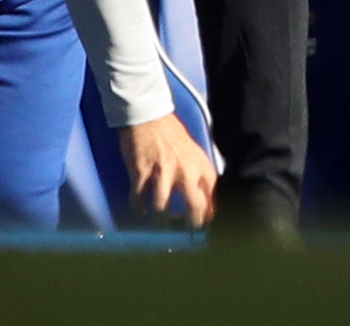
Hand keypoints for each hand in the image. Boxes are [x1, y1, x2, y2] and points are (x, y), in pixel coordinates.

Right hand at [119, 112, 216, 227]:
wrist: (149, 116)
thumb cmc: (172, 134)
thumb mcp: (193, 151)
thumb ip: (198, 172)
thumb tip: (204, 196)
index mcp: (200, 164)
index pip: (212, 194)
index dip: (210, 212)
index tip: (206, 224)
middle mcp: (185, 170)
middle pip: (194, 206)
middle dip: (191, 224)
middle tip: (187, 233)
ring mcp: (162, 173)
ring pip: (162, 209)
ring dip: (160, 221)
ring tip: (159, 226)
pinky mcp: (141, 173)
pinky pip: (138, 200)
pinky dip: (138, 210)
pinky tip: (139, 213)